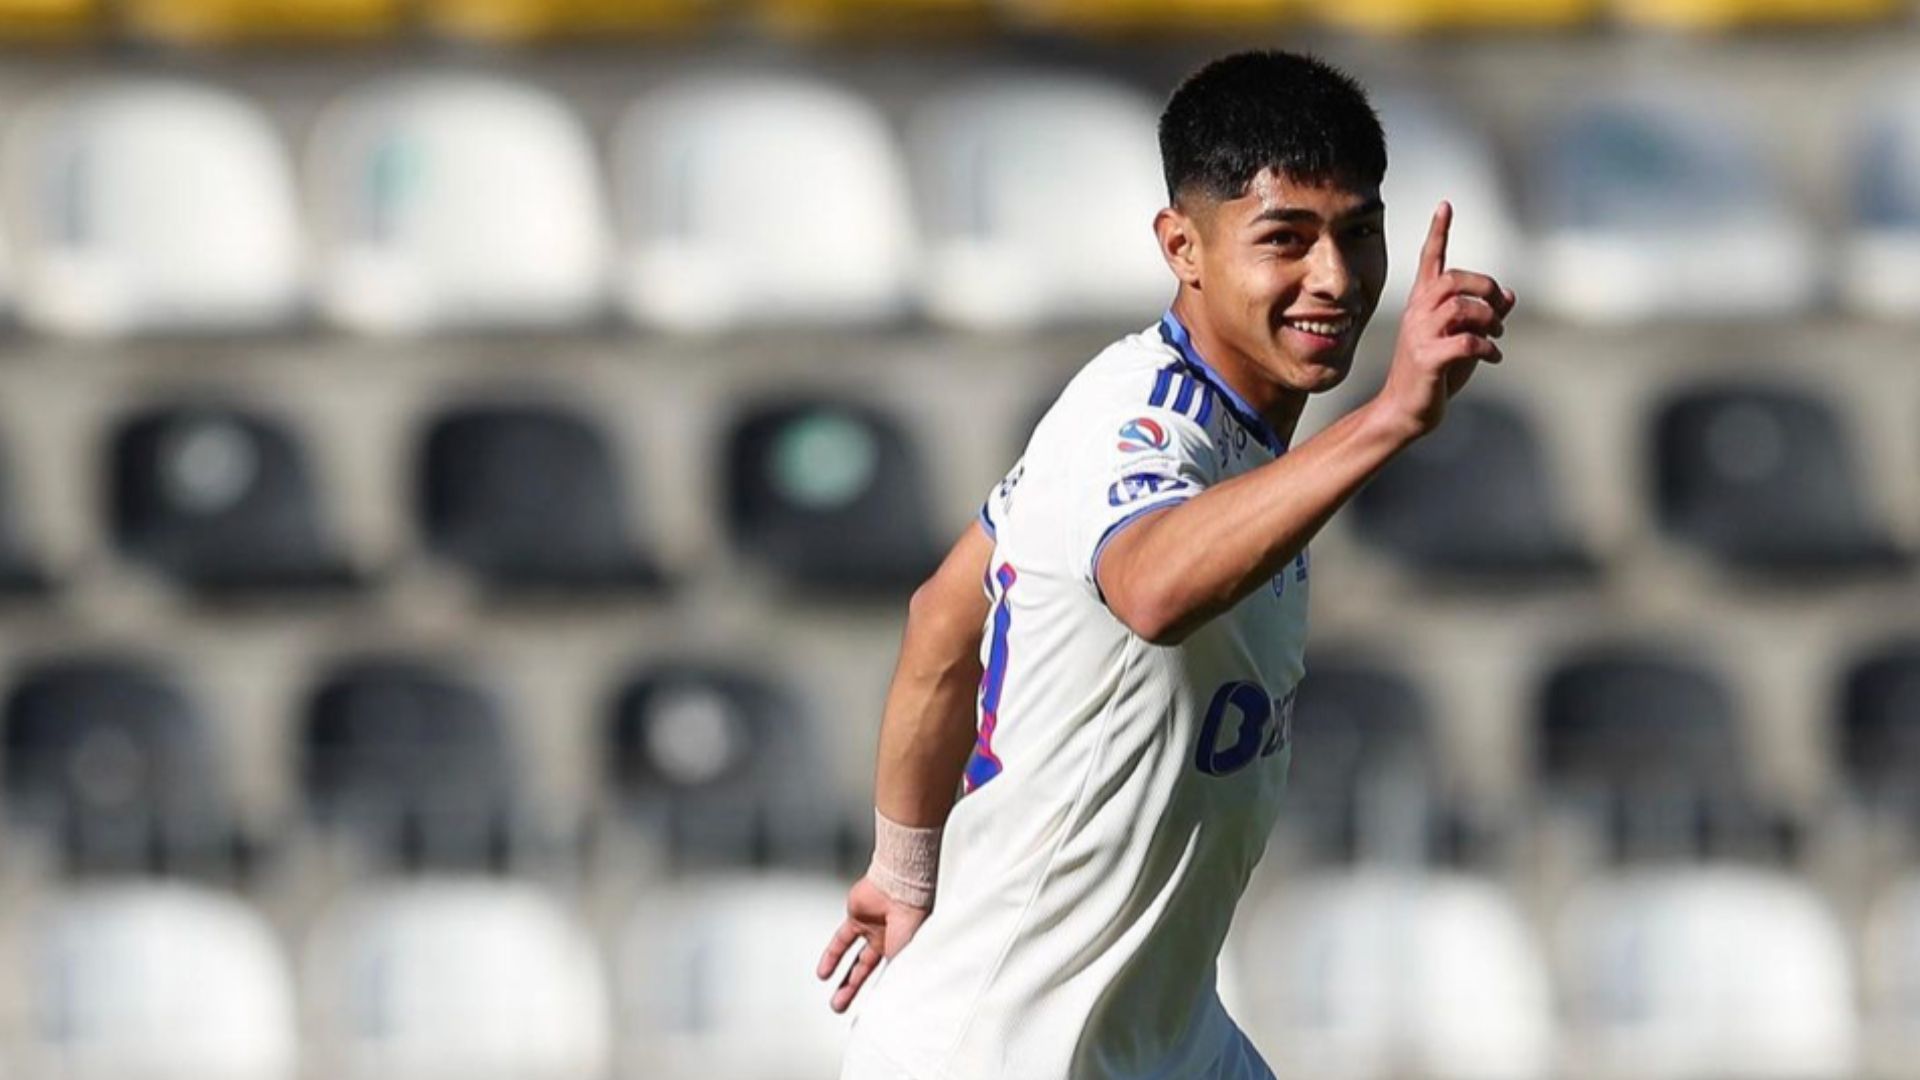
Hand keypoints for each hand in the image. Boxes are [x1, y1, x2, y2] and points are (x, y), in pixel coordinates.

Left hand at [816, 874, 930, 1012]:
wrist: (900, 886)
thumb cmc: (912, 918)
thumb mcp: (907, 955)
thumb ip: (898, 978)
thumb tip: (893, 1005)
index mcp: (906, 950)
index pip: (890, 977)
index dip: (883, 995)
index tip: (874, 1015)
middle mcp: (890, 941)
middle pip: (869, 972)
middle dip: (856, 991)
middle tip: (844, 1009)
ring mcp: (872, 929)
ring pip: (855, 960)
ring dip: (844, 980)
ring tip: (835, 1001)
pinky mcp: (856, 918)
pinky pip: (841, 941)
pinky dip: (832, 958)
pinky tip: (823, 973)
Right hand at [1373, 201, 1515, 439]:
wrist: (1404, 412)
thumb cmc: (1433, 376)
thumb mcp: (1461, 340)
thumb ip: (1484, 317)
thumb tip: (1510, 295)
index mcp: (1421, 306)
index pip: (1429, 260)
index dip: (1438, 232)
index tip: (1445, 205)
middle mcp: (1417, 315)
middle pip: (1452, 279)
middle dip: (1484, 287)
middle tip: (1498, 308)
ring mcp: (1420, 336)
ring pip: (1461, 307)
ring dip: (1488, 319)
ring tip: (1496, 336)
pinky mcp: (1428, 359)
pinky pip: (1466, 342)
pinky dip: (1487, 348)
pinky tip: (1493, 358)